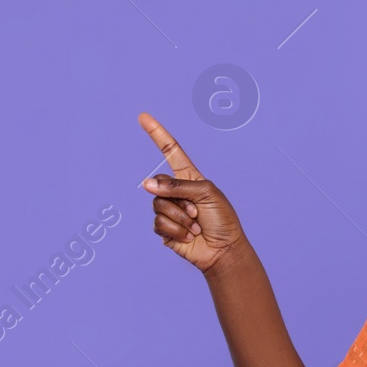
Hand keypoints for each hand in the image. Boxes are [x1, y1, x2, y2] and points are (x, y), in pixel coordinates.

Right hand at [138, 112, 245, 273]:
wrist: (223, 249)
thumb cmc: (222, 219)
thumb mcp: (206, 193)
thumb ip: (177, 186)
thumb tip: (147, 184)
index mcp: (189, 177)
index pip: (170, 151)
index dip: (157, 134)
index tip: (143, 117)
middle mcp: (176, 191)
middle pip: (159, 183)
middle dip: (179, 199)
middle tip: (197, 212)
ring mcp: (168, 209)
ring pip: (158, 205)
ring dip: (180, 217)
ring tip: (195, 225)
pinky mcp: (164, 229)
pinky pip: (158, 223)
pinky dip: (176, 230)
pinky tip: (188, 236)